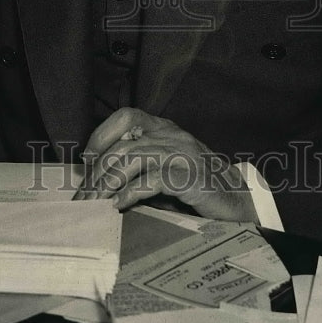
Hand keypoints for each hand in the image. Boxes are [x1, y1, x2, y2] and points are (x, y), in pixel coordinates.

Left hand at [74, 108, 256, 222]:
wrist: (237, 198)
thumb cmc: (196, 186)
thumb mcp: (164, 169)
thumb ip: (139, 167)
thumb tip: (99, 179)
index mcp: (165, 129)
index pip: (127, 117)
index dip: (103, 135)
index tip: (87, 160)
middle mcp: (172, 135)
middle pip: (123, 146)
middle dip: (98, 174)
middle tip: (83, 199)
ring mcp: (182, 154)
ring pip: (133, 159)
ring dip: (108, 185)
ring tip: (95, 205)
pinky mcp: (190, 177)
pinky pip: (152, 180)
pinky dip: (130, 193)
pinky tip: (118, 205)